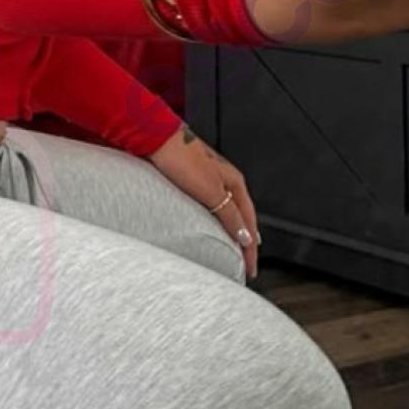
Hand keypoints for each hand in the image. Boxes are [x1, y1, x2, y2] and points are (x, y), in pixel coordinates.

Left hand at [149, 126, 259, 279]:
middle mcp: (227, 180)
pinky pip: (214, 208)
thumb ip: (230, 215)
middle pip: (243, 217)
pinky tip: (213, 227)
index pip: (250, 222)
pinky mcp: (196, 180)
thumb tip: (247, 237)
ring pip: (229, 212)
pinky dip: (219, 222)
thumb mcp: (211, 191)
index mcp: (236, 182)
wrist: (157, 139)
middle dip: (247, 242)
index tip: (250, 269)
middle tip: (245, 264)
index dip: (251, 248)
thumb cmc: (183, 159)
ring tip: (233, 250)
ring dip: (234, 232)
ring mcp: (212, 179)